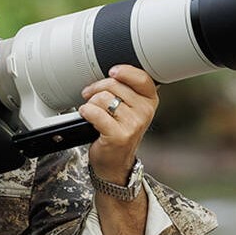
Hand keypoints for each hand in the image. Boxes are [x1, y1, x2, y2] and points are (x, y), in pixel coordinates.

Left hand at [80, 64, 156, 187]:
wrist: (115, 163)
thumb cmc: (118, 133)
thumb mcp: (129, 109)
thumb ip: (125, 90)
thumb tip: (108, 74)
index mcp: (149, 102)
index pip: (141, 78)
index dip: (124, 71)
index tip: (112, 72)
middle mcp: (145, 112)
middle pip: (115, 85)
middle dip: (97, 88)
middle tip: (91, 96)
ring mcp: (133, 125)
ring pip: (103, 98)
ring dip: (91, 103)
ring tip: (91, 111)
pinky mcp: (119, 135)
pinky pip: (95, 112)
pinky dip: (86, 112)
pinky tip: (87, 116)